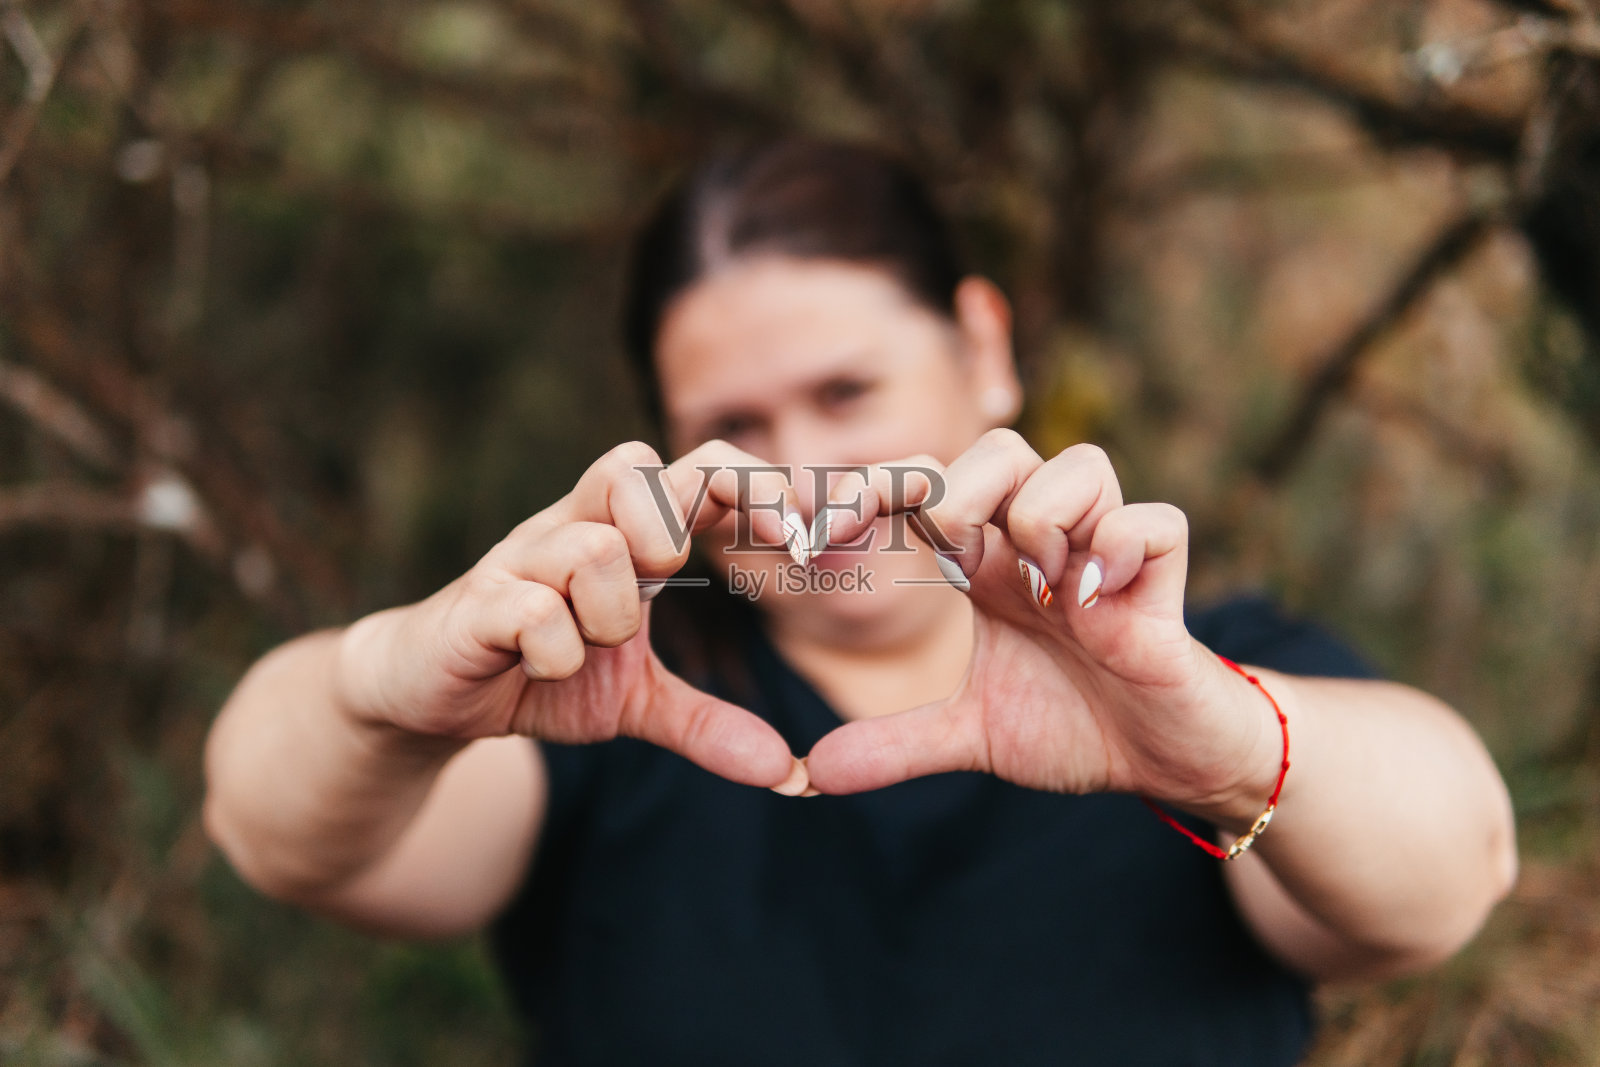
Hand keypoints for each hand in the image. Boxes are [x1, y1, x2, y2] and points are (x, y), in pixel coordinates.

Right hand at [332, 440, 810, 790]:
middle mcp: (570, 528)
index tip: (802, 536)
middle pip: (632, 467)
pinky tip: (544, 667)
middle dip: (666, 533)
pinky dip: (556, 650)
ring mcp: (519, 560)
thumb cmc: (536, 673)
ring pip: (591, 549)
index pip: (696, 468)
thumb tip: (787, 770)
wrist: (427, 697)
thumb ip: (707, 724)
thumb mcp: (634, 702)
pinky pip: (532, 610)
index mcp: (621, 535)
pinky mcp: (475, 605)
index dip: (755, 487)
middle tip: (664, 585)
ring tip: (591, 644)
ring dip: (611, 613)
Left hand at [803, 429, 1279, 821]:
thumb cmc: (1080, 726)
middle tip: (956, 566)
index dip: (875, 490)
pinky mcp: (1166, 585)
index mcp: (994, 568)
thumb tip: (814, 773)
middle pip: (1004, 449)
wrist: (1169, 765)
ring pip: (1082, 464)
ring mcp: (1109, 557)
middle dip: (964, 492)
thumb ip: (898, 744)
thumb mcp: (973, 736)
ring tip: (1043, 593)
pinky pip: (1156, 523)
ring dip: (1045, 520)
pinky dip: (1120, 551)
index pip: (932, 486)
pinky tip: (1093, 608)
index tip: (822, 537)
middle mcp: (1047, 547)